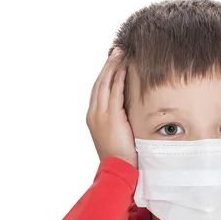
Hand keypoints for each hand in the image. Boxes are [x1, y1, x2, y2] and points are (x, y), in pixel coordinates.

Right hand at [86, 47, 137, 168]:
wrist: (117, 168)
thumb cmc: (120, 155)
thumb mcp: (115, 134)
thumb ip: (117, 120)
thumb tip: (127, 111)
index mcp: (93, 117)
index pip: (98, 90)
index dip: (104, 74)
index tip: (112, 62)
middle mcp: (94, 113)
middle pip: (99, 82)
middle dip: (108, 65)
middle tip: (116, 51)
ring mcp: (101, 114)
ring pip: (105, 83)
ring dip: (113, 66)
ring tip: (120, 54)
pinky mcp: (111, 116)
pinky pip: (115, 92)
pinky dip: (119, 78)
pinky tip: (124, 68)